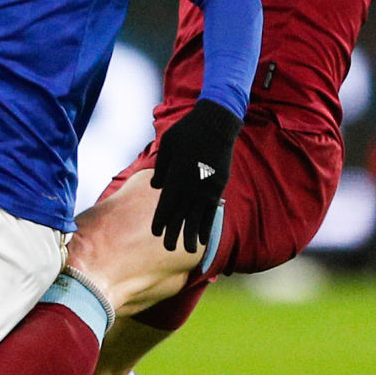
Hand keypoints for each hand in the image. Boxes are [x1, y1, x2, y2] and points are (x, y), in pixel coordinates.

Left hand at [149, 99, 241, 254]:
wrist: (216, 123)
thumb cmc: (187, 131)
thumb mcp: (167, 145)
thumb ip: (161, 168)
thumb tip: (156, 186)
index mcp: (175, 176)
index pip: (165, 205)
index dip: (160, 221)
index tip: (156, 233)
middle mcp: (190, 186)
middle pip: (180, 215)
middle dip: (174, 233)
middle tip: (168, 249)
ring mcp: (206, 187)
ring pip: (197, 217)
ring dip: (192, 235)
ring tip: (189, 250)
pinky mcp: (219, 185)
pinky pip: (212, 210)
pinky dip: (208, 224)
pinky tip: (205, 236)